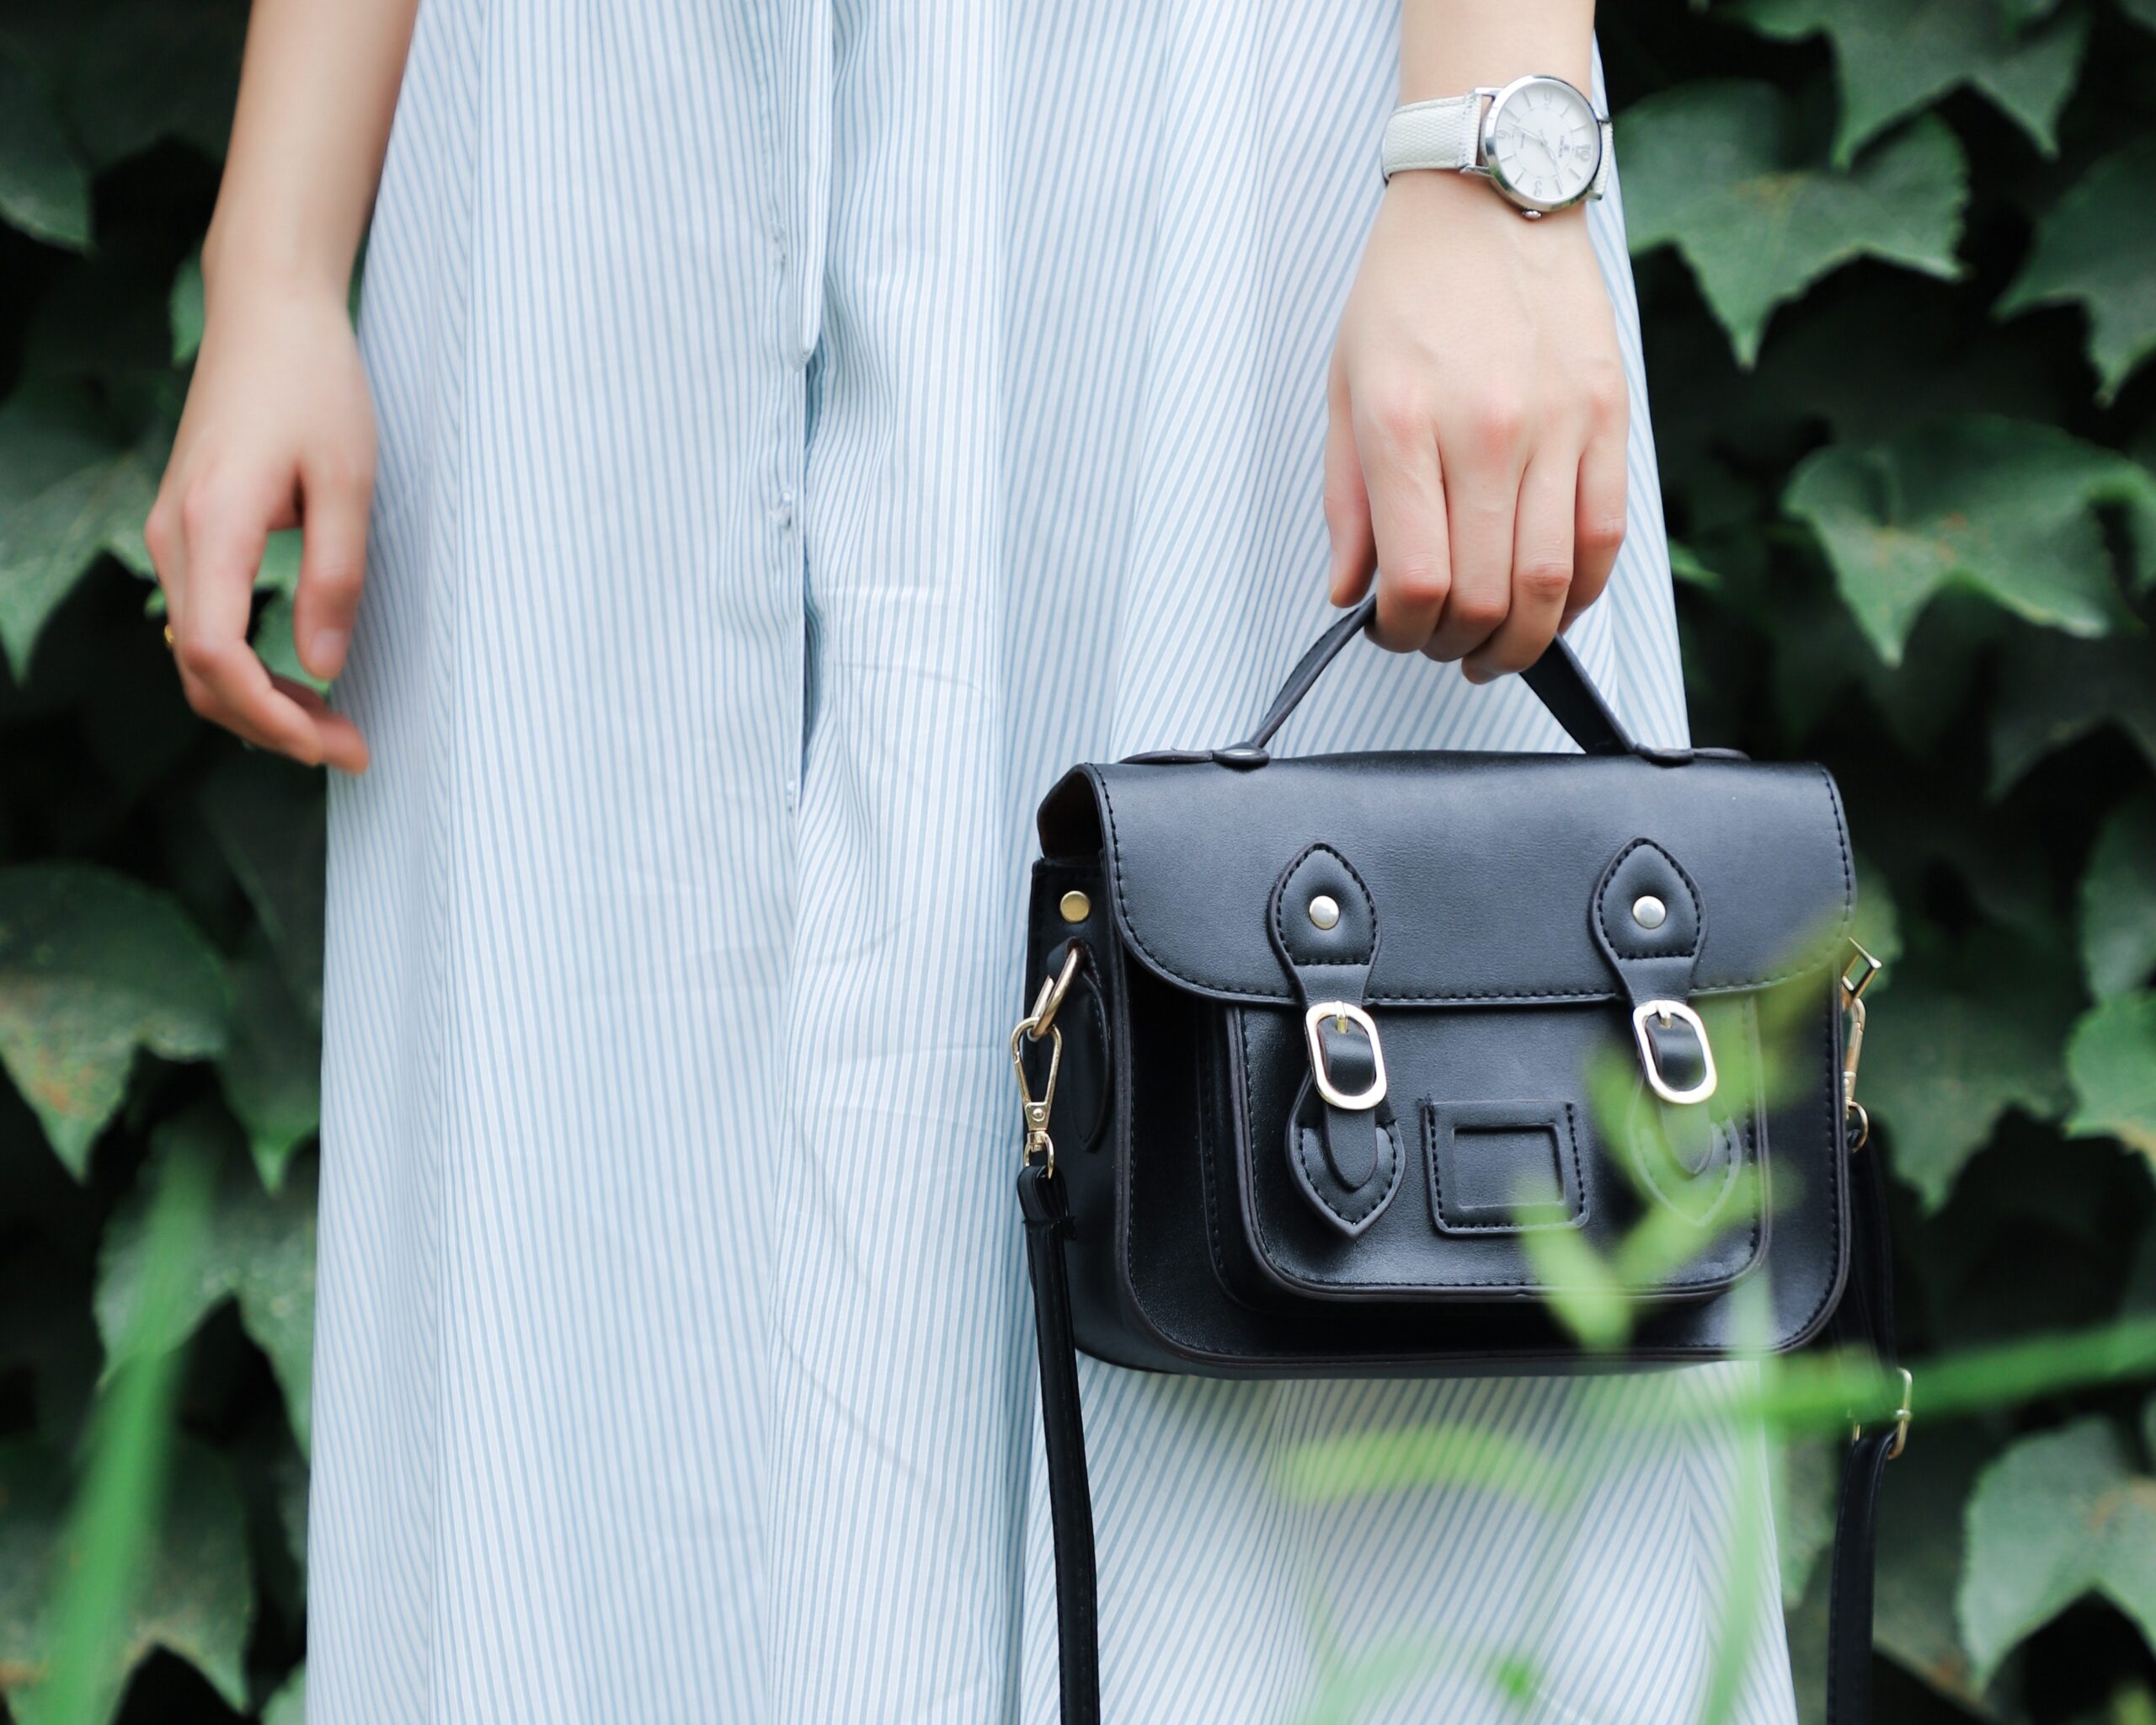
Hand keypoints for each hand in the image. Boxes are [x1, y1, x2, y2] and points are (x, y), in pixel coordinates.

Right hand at [145, 280, 373, 770]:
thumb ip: (334, 575)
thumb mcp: (348, 479)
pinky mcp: (189, 532)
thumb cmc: (315, 383)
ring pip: (198, 656)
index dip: (270, 716)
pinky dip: (246, 668)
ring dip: (261, 703)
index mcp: (212, 525)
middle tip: (352, 750)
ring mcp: (174, 536)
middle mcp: (175, 537)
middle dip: (272, 727)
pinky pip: (204, 624)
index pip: (216, 656)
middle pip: (201, 673)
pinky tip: (300, 682)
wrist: (268, 312)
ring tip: (335, 728)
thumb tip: (323, 666)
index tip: (332, 743)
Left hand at [1324, 169, 1627, 679]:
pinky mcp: (1608, 415)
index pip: (1417, 578)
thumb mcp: (1345, 389)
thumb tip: (1351, 594)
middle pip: (1486, 595)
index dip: (1403, 631)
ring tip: (1494, 646)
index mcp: (1403, 424)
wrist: (1489, 197)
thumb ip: (1348, 503)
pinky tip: (1550, 605)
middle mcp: (1484, 429)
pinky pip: (1603, 536)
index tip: (1392, 630)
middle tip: (1441, 645)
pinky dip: (1578, 592)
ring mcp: (1556, 424)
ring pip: (1549, 582)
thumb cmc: (1409, 289)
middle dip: (1457, 646)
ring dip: (1520, 639)